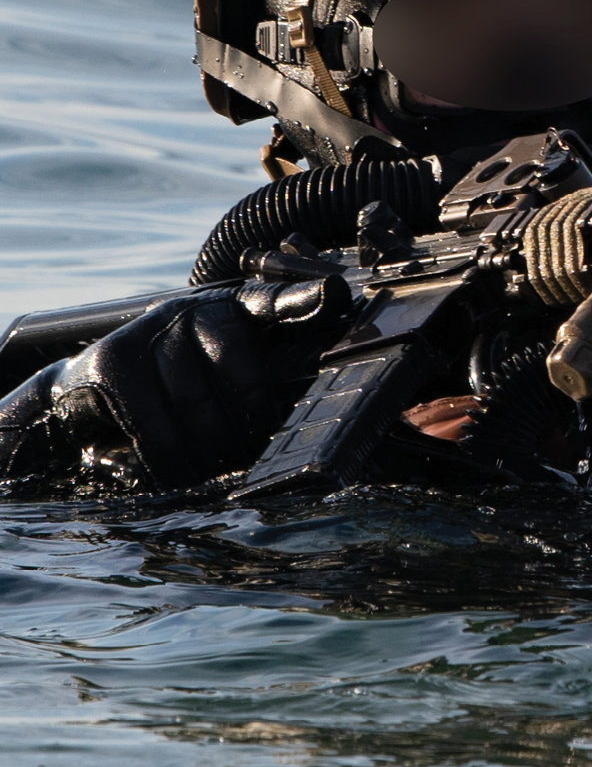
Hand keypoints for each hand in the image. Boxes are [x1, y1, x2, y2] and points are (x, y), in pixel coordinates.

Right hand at [0, 275, 343, 489]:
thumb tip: (305, 406)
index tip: (330, 296)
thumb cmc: (174, 391)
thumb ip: (266, 383)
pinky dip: (170, 461)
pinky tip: (174, 470)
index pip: (272, 303)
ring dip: (208, 454)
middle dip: (247, 432)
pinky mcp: (115, 362)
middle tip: (244, 455)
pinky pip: (157, 427)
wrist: (86, 389)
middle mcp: (193, 311)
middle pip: (245, 381)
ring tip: (211, 468)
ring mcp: (152, 330)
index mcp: (231, 310)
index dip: (301, 300)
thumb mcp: (222, 379)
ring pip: (200, 410)